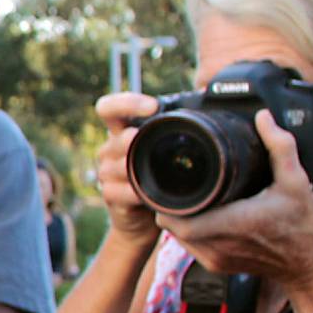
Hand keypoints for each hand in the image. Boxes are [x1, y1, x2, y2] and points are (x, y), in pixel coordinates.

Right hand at [92, 92, 164, 245]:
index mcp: (121, 130)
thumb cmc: (159, 176)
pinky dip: (136, 193)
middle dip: (131, 139)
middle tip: (142, 139)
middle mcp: (110, 149)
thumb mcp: (163, 147)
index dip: (127, 103)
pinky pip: (121, 191)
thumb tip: (206, 94)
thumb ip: (173, 125)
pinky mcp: (109, 195)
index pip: (109, 107)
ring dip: (137, 169)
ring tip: (155, 174)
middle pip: (116, 138)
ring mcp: (106, 173)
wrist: (144, 218)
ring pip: (120, 166)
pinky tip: (147, 195)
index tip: (153, 107)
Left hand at [169, 111, 312, 305]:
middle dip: (171, 204)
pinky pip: (190, 247)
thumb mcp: (295, 181)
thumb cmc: (303, 224)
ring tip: (190, 198)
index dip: (165, 202)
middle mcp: (218, 246)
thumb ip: (279, 146)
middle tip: (178, 185)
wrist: (310, 263)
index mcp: (233, 224)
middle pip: (171, 226)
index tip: (168, 183)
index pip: (176, 220)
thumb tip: (262, 118)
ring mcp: (215, 260)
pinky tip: (202, 216)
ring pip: (177, 238)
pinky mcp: (216, 267)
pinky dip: (190, 232)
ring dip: (180, 218)